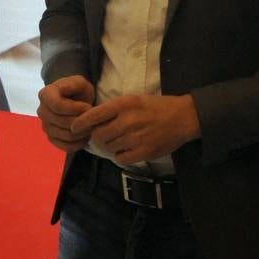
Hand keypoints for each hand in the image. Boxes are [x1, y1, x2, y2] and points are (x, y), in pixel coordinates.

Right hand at [37, 75, 94, 152]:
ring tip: (91, 125)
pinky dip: (79, 143)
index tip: (88, 107)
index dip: (76, 108)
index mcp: (45, 94)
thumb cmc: (78, 90)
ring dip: (82, 132)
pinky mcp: (51, 138)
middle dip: (81, 121)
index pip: (58, 106)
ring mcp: (45, 126)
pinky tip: (86, 136)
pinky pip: (66, 146)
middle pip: (62, 122)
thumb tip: (69, 99)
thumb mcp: (80, 82)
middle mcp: (42, 111)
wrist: (74, 100)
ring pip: (66, 135)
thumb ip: (75, 85)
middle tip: (93, 118)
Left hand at [70, 94, 200, 165]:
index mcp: (125, 104)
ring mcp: (136, 137)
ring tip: (116, 142)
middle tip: (100, 137)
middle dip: (96, 137)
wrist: (184, 117)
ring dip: (108, 146)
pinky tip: (125, 150)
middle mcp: (128, 120)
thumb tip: (92, 120)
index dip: (80, 123)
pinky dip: (119, 156)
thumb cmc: (157, 107)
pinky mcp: (144, 151)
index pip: (94, 115)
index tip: (74, 128)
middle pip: (99, 135)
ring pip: (109, 147)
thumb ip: (114, 109)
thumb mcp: (134, 99)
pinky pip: (121, 158)